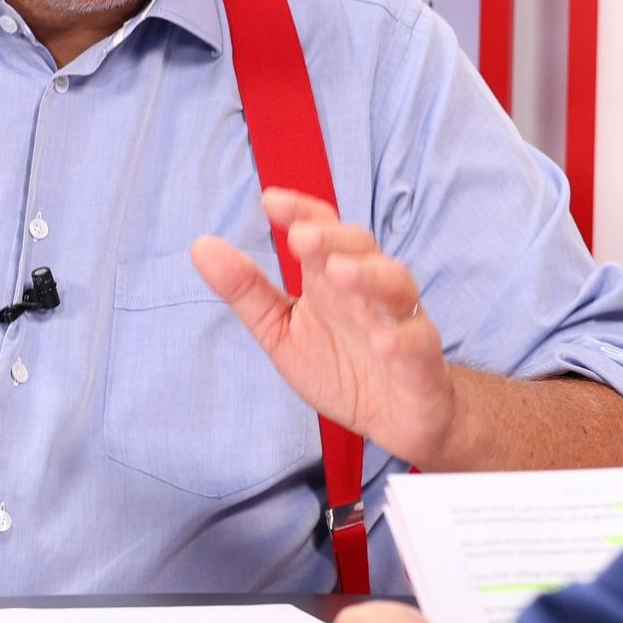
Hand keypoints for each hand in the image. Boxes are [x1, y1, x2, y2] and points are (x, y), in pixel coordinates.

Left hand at [192, 189, 470, 465]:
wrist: (398, 420)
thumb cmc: (342, 368)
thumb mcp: (282, 332)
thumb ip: (247, 292)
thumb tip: (200, 246)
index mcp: (332, 279)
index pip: (323, 231)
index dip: (302, 212)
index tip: (270, 202)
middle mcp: (369, 292)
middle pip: (361, 249)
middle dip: (333, 239)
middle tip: (301, 237)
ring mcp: (400, 323)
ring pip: (396, 286)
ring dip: (370, 277)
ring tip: (339, 274)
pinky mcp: (422, 362)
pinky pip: (418, 342)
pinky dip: (402, 339)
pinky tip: (381, 342)